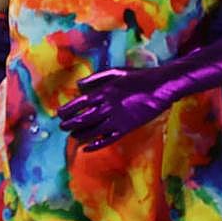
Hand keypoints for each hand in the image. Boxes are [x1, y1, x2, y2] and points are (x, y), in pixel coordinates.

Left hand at [57, 67, 173, 150]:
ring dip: (80, 134)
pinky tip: (87, 148)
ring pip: (93, 130)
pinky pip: (109, 139)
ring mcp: (117, 118)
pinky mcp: (127, 128)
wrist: (161, 87)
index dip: (68, 109)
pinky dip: (96, 145)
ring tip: (72, 136)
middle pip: (83, 118)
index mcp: (104, 91)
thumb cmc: (138, 77)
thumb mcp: (115, 72)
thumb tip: (79, 85)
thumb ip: (96, 78)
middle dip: (70, 124)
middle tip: (62, 126)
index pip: (80, 103)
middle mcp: (108, 106)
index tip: (59, 113)